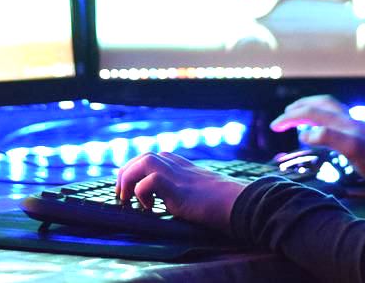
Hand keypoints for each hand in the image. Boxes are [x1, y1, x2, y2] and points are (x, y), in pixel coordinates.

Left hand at [115, 152, 248, 231]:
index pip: (154, 158)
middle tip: (121, 196)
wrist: (242, 204)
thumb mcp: (203, 193)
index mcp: (184, 167)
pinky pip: (151, 180)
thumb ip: (189, 193)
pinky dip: (143, 193)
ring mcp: (180, 175)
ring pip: (145, 160)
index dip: (136, 171)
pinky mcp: (180, 188)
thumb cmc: (227, 204)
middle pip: (144, 156)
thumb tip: (177, 205)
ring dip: (130, 178)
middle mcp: (179, 166)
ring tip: (128, 199)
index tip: (128, 190)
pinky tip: (149, 208)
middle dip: (126, 173)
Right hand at [269, 95, 364, 180]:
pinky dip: (321, 117)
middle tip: (281, 118)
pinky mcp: (359, 132)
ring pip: (327, 107)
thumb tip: (305, 133)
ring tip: (296, 115)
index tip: (273, 126)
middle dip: (296, 109)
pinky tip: (320, 128)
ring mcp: (353, 124)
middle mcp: (346, 119)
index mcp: (341, 122)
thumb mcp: (351, 149)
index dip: (290, 117)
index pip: (310, 112)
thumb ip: (328, 137)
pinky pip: (334, 116)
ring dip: (308, 108)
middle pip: (317, 105)